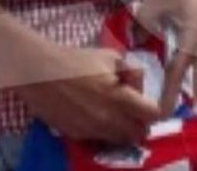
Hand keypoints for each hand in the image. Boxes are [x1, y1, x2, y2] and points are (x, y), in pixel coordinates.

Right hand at [11, 42, 160, 143]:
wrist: (40, 73)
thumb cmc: (76, 61)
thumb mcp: (111, 57)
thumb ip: (132, 72)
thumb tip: (138, 86)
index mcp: (119, 97)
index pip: (153, 114)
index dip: (157, 108)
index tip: (151, 102)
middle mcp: (108, 119)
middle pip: (138, 133)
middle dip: (140, 121)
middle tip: (134, 109)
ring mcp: (92, 131)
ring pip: (120, 140)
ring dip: (123, 129)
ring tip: (115, 113)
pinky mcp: (77, 136)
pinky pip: (100, 140)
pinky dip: (104, 132)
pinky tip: (95, 115)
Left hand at [136, 0, 196, 111]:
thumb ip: (145, 21)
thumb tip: (137, 41)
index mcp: (192, 38)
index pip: (178, 73)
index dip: (169, 94)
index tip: (162, 113)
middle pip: (191, 78)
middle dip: (179, 94)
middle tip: (162, 110)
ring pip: (192, 68)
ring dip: (180, 81)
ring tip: (164, 96)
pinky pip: (189, 56)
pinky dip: (179, 67)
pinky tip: (167, 70)